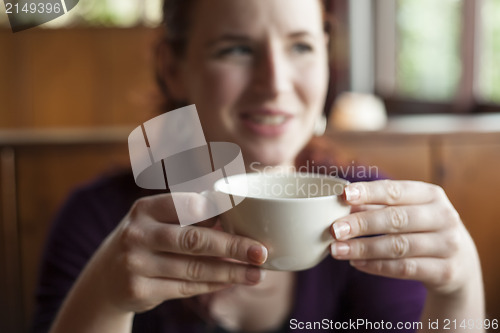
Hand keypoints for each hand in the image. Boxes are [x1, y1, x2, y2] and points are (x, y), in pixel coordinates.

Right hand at [73, 193, 267, 313]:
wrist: (105, 278)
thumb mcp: (156, 220)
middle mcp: (138, 233)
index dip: (220, 208)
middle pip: (194, 240)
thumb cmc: (145, 240)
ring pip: (194, 269)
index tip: (249, 212)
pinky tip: (232, 281)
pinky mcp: (139, 290)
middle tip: (261, 252)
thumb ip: (189, 214)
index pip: (188, 205)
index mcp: (146, 208)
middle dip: (233, 246)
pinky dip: (212, 284)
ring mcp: (136, 263)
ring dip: (230, 272)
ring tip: (256, 273)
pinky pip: (185, 288)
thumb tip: (237, 212)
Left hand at [330, 180, 479, 295]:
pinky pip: (404, 269)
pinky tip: (356, 263)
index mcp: (431, 195)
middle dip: (361, 224)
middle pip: (396, 219)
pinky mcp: (445, 271)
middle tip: (334, 229)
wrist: (459, 261)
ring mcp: (448, 245)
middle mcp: (443, 217)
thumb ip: (376, 205)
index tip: (343, 195)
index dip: (369, 192)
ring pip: (398, 246)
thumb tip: (340, 204)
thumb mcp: (406, 210)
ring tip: (337, 250)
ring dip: (363, 248)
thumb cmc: (421, 227)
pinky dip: (377, 266)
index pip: (395, 191)